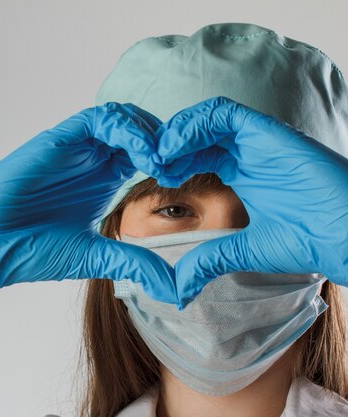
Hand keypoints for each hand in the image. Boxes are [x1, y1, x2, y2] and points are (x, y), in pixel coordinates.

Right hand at [0, 102, 175, 335]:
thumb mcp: (94, 257)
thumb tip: (176, 288)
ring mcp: (72, 149)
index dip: (170, 158)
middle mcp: (88, 160)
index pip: (144, 153)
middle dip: (165, 139)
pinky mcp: (54, 141)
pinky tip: (142, 154)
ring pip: (120, 117)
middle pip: (137, 129)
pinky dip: (124, 129)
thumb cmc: (29, 252)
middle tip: (181, 162)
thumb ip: (134, 262)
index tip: (187, 178)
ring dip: (148, 132)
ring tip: (164, 159)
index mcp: (100, 181)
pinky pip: (95, 120)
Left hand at [154, 96, 347, 307]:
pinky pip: (223, 114)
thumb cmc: (310, 242)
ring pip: (205, 118)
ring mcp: (258, 140)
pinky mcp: (268, 131)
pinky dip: (193, 126)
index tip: (153, 182)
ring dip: (175, 134)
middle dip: (168, 146)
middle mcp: (248, 152)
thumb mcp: (244, 251)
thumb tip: (178, 289)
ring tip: (157, 158)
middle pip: (196, 134)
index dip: (171, 164)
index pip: (196, 155)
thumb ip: (208, 261)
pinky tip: (173, 149)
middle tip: (147, 166)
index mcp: (242, 172)